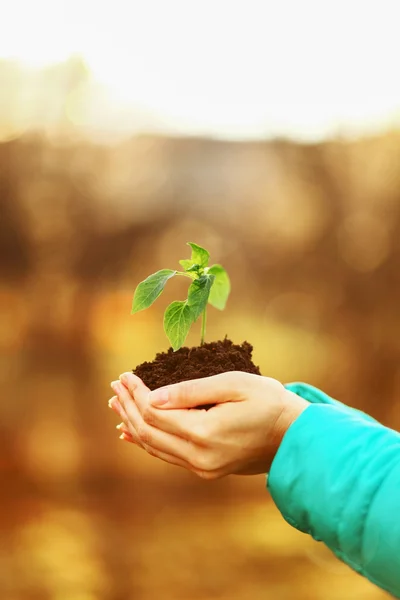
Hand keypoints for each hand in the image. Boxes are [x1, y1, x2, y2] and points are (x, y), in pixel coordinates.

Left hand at [108, 371, 307, 478]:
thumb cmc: (268, 402)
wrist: (295, 436)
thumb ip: (191, 391)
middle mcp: (199, 457)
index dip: (137, 393)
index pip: (155, 412)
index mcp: (205, 433)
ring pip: (154, 446)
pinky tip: (132, 432)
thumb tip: (153, 396)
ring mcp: (202, 468)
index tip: (126, 375)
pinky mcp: (206, 470)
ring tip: (117, 404)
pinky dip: (147, 440)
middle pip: (148, 431)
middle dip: (128, 406)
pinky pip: (167, 455)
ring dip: (133, 423)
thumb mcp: (233, 384)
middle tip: (115, 386)